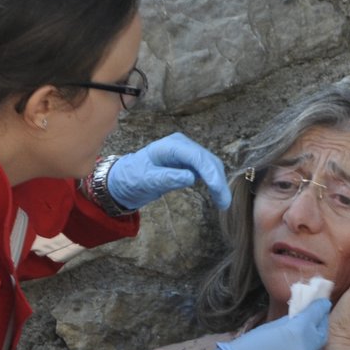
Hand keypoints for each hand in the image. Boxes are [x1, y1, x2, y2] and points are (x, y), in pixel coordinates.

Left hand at [106, 133, 230, 210]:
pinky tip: (217, 195)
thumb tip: (191, 177)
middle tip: (224, 203)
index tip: (218, 190)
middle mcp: (182, 146)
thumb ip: (167, 177)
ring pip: (210, 166)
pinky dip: (213, 182)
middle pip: (208, 160)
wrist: (125, 179)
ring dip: (218, 183)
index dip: (211, 174)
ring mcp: (186, 153)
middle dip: (218, 181)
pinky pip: (206, 171)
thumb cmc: (132, 177)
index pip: (197, 157)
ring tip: (223, 203)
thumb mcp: (146, 179)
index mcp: (171, 146)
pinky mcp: (188, 163)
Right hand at [207, 299, 330, 349]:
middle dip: (319, 326)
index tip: (321, 303)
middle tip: (315, 320)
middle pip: (321, 335)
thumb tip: (297, 320)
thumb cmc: (245, 348)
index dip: (320, 307)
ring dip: (307, 345)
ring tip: (294, 342)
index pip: (317, 315)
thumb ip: (287, 323)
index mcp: (297, 332)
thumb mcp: (268, 327)